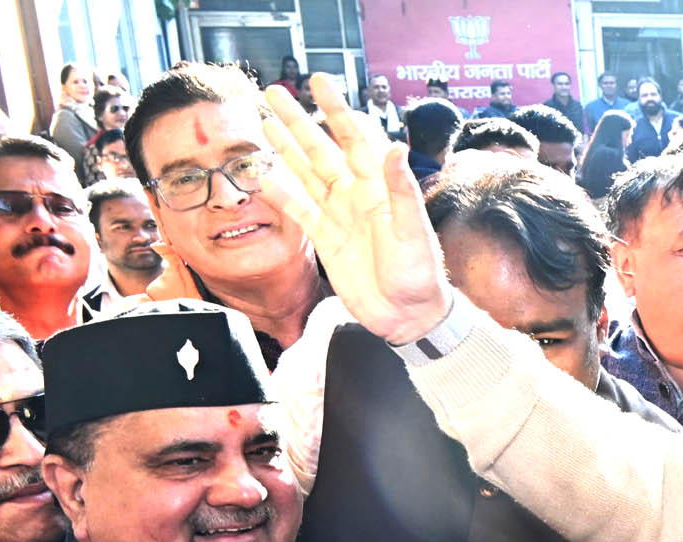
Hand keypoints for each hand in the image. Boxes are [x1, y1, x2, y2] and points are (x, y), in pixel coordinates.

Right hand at [259, 74, 453, 343]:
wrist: (409, 317)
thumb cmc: (420, 277)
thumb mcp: (413, 232)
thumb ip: (402, 191)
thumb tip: (394, 147)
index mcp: (379, 190)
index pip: (355, 139)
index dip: (337, 110)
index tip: (319, 83)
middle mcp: (357, 197)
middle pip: (322, 150)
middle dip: (298, 121)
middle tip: (274, 93)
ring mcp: (340, 217)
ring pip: (307, 174)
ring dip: (286, 149)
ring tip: (265, 123)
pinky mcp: (327, 240)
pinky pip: (299, 211)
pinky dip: (280, 194)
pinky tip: (262, 175)